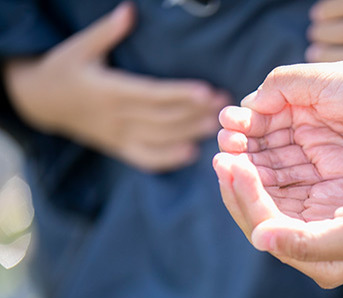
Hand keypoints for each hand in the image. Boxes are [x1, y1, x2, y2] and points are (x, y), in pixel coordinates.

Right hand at [3, 2, 230, 171]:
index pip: (152, 94)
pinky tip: (191, 153)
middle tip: (223, 106)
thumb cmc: (64, 69)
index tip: (206, 91)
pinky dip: (168, 159)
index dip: (180, 94)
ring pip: (159, 138)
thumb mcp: (80, 47)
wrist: (41, 103)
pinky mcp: (118, 148)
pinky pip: (145, 158)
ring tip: (216, 126)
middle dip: (195, 113)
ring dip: (189, 133)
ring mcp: (117, 136)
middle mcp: (116, 117)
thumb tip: (129, 9)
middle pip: (163, 118)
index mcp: (109, 91)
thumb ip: (107, 31)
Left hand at [213, 52, 342, 286]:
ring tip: (232, 143)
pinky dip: (267, 158)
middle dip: (238, 183)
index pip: (266, 228)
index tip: (231, 163)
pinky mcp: (325, 188)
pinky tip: (256, 141)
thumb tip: (259, 240)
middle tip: (223, 153)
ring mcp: (317, 212)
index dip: (243, 197)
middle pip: (260, 212)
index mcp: (319, 259)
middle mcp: (312, 240)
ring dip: (248, 169)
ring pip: (268, 191)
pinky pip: (285, 174)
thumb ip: (306, 243)